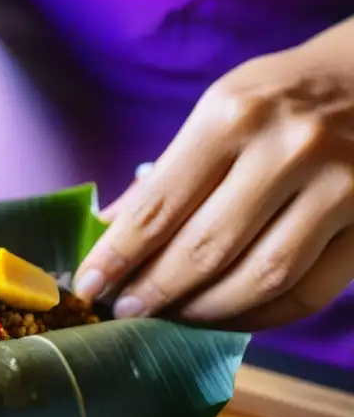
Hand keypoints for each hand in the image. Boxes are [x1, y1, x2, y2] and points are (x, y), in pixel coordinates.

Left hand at [74, 43, 353, 330]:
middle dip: (155, 292)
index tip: (88, 288)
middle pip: (205, 250)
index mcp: (232, 116)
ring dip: (205, 312)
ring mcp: (339, 186)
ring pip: (259, 279)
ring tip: (173, 319)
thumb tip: (104, 233)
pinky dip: (261, 318)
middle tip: (126, 313)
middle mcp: (287, 149)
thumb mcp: (221, 111)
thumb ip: (166, 175)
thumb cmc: (283, 98)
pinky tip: (228, 318)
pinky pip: (308, 293)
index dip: (117, 257)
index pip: (158, 207)